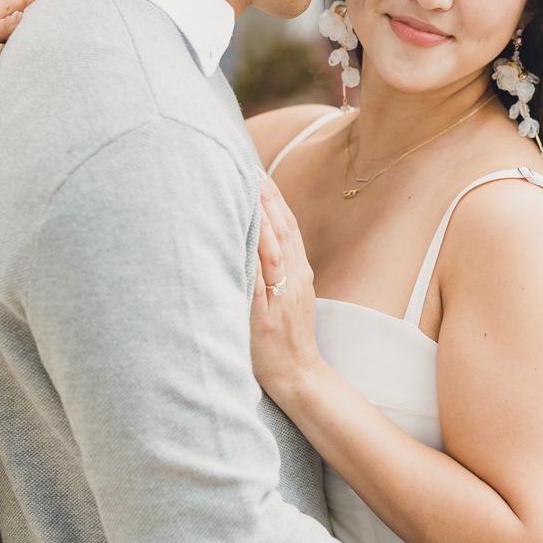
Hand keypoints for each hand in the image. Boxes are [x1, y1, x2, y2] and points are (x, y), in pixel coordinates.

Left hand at [250, 176, 320, 399]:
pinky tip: (242, 233)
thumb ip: (277, 272)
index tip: (258, 172)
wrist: (298, 374)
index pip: (288, 226)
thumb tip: (256, 246)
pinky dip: (253, 253)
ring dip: (260, 216)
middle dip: (266, 197)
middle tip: (249, 168)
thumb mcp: (287, 299)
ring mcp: (282, 294)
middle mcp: (294, 277)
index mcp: (300, 273)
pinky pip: (259, 277)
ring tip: (246, 189)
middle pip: (282, 229)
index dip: (274, 198)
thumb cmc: (285, 340)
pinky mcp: (266, 312)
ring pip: (274, 247)